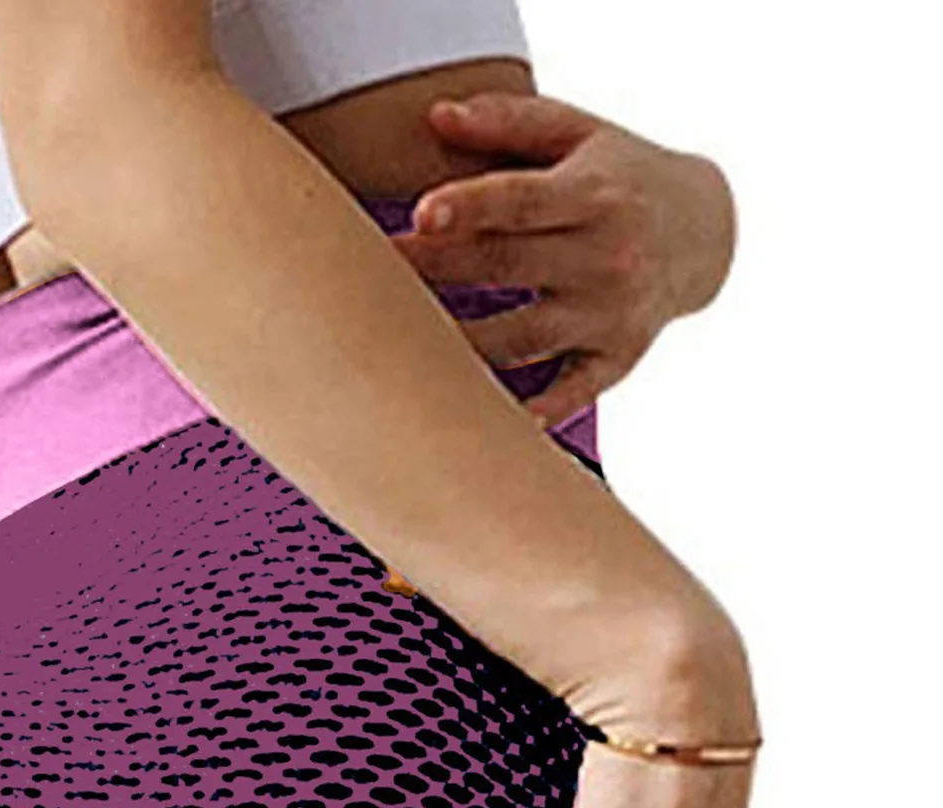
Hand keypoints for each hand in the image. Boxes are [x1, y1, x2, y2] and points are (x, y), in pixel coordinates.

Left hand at [392, 93, 736, 427]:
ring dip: (460, 347)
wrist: (704, 234)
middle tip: (371, 274)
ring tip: (398, 346)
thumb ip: (509, 123)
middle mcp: (607, 257)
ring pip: (522, 339)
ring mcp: (611, 316)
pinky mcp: (615, 361)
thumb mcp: (580, 133)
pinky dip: (531, 414)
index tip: (419, 216)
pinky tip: (481, 422)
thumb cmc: (620, 179)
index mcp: (595, 196)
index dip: (471, 207)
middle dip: (438, 270)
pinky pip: (568, 395)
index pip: (524, 201)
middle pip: (507, 267)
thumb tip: (437, 117)